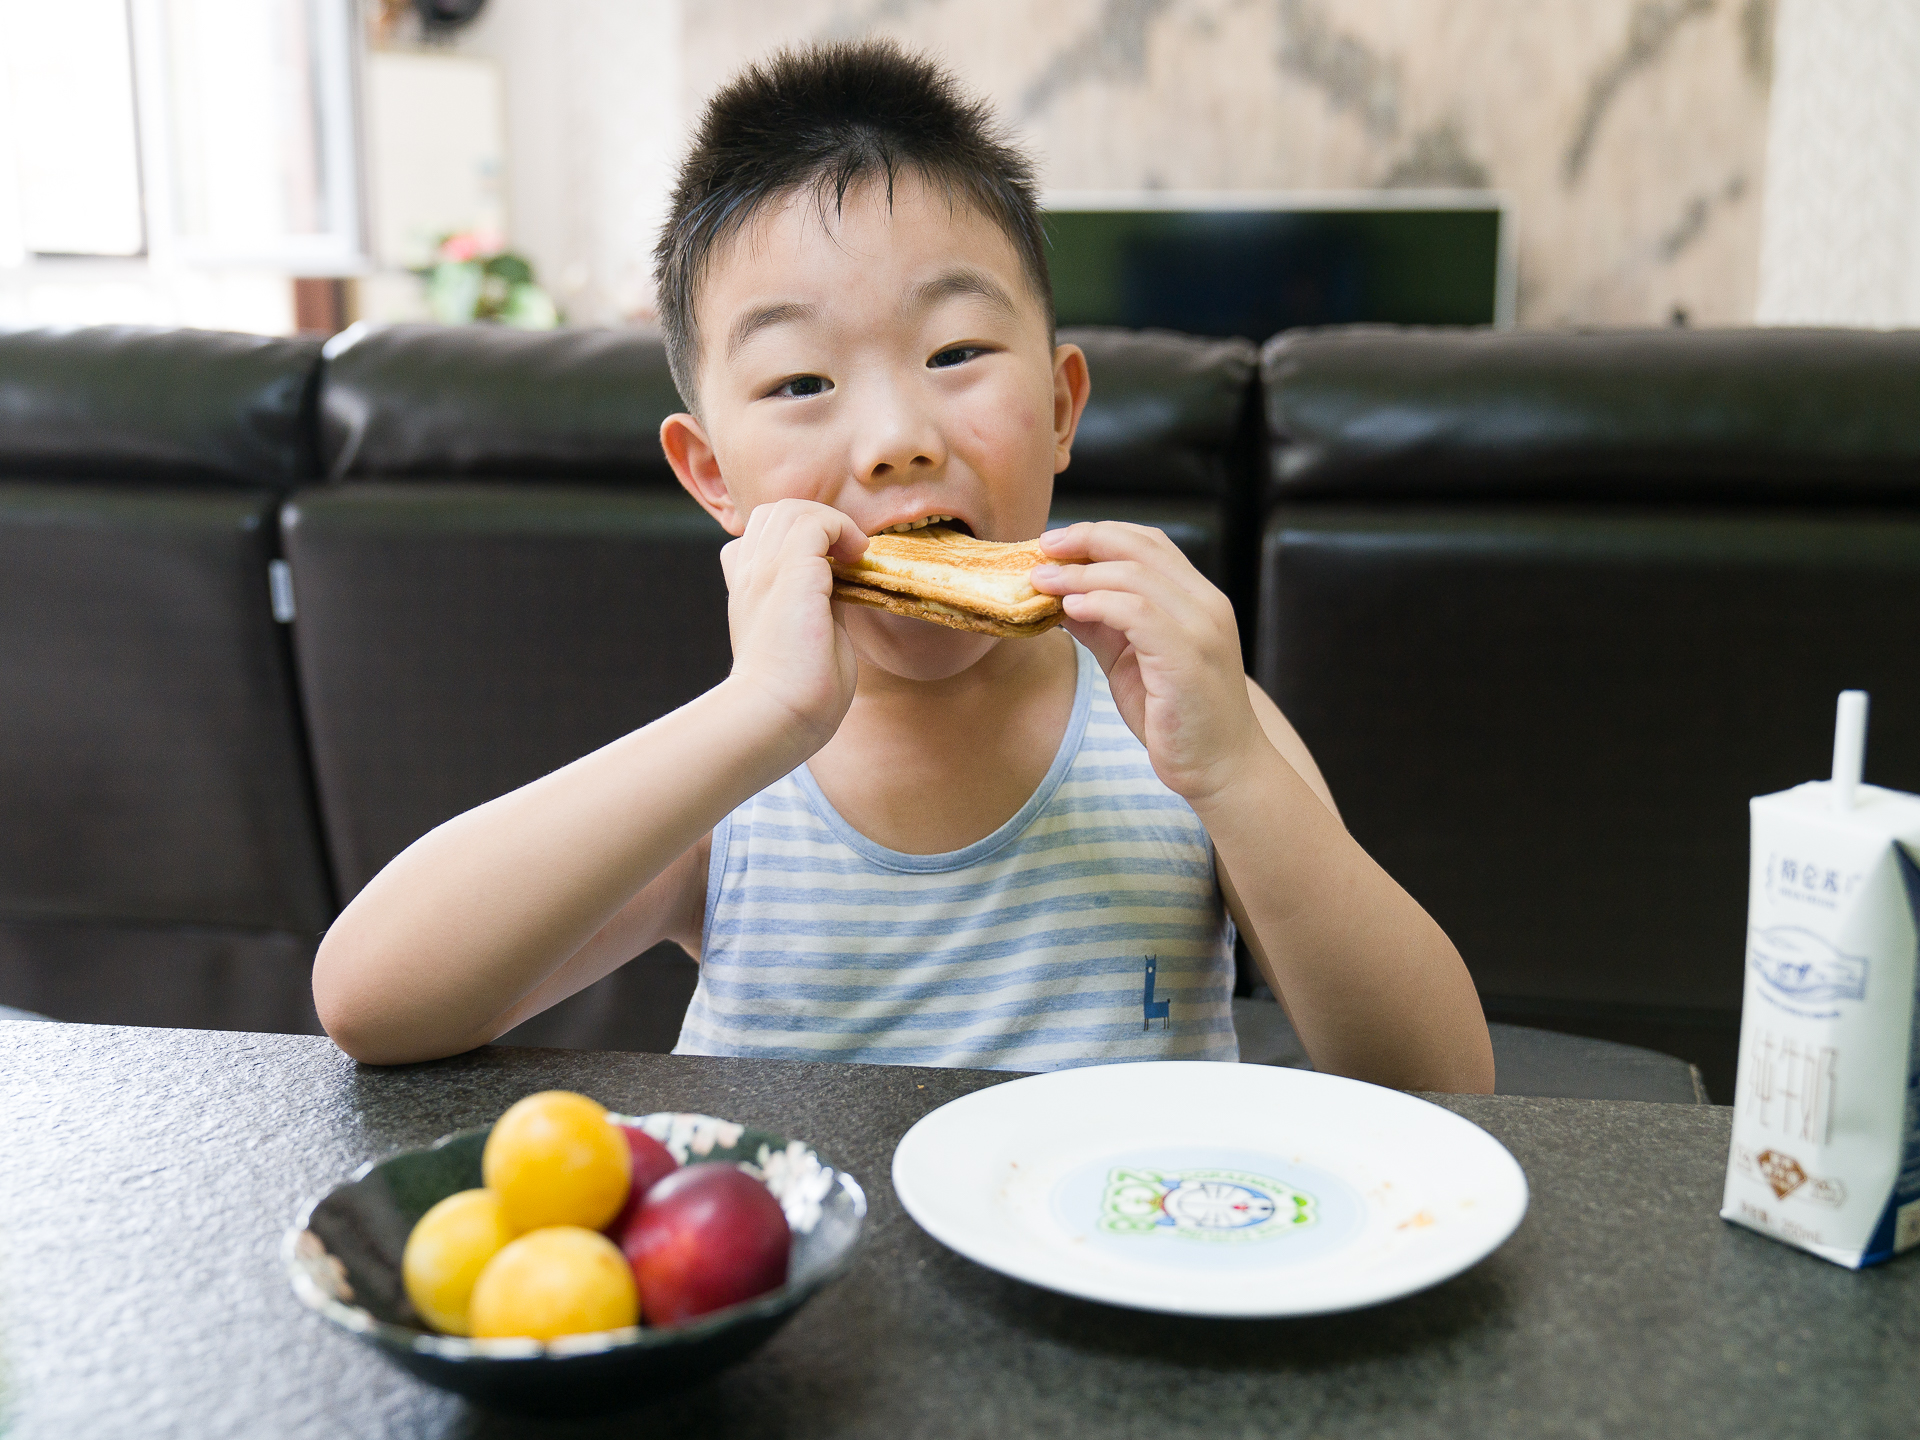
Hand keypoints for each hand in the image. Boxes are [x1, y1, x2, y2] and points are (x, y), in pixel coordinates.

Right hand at [720, 500, 867, 750]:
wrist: (777, 717)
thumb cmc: (796, 693)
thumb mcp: (806, 633)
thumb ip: (817, 602)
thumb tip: (841, 582)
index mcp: (747, 590)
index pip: (759, 537)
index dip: (796, 540)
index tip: (832, 565)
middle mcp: (748, 574)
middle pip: (773, 512)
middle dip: (815, 522)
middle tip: (845, 555)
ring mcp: (764, 570)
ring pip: (791, 509)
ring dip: (830, 523)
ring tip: (852, 554)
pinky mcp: (789, 574)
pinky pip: (815, 522)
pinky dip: (841, 529)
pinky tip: (856, 556)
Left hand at [1031, 522, 1265, 806]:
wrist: (1221, 769)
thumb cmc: (1177, 718)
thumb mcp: (1129, 662)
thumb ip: (1102, 626)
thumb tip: (1058, 597)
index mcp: (1196, 599)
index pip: (1148, 543)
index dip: (1098, 534)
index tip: (1053, 543)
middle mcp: (1206, 604)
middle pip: (1140, 547)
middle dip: (1084, 541)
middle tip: (1041, 550)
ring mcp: (1201, 629)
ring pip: (1135, 576)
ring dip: (1080, 574)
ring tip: (1042, 582)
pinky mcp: (1188, 658)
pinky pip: (1138, 613)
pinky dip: (1099, 604)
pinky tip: (1071, 609)